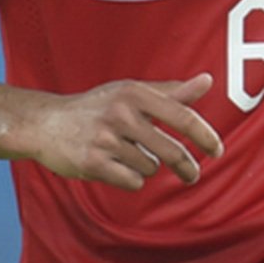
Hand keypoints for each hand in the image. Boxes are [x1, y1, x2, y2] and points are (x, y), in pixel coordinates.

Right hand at [27, 72, 222, 191]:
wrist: (46, 123)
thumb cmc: (96, 106)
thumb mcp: (131, 92)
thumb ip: (171, 91)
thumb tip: (207, 81)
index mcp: (135, 93)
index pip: (183, 116)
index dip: (206, 136)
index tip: (217, 151)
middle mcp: (121, 113)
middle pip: (171, 150)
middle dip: (186, 167)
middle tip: (192, 175)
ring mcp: (105, 139)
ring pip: (150, 167)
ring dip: (145, 166)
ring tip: (126, 155)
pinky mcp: (92, 162)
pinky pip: (131, 181)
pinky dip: (129, 178)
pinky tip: (114, 166)